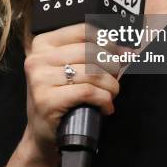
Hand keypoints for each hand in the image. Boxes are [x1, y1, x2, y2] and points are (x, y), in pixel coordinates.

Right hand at [23, 23, 121, 164]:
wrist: (42, 136)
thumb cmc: (61, 98)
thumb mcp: (70, 70)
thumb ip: (94, 55)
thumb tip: (128, 50)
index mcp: (43, 44)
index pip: (83, 31)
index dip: (107, 41)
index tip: (121, 54)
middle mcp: (38, 58)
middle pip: (90, 51)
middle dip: (111, 66)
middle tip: (115, 80)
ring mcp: (40, 79)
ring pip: (91, 72)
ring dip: (110, 86)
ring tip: (111, 94)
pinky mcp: (46, 100)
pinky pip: (87, 92)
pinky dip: (104, 99)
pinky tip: (106, 107)